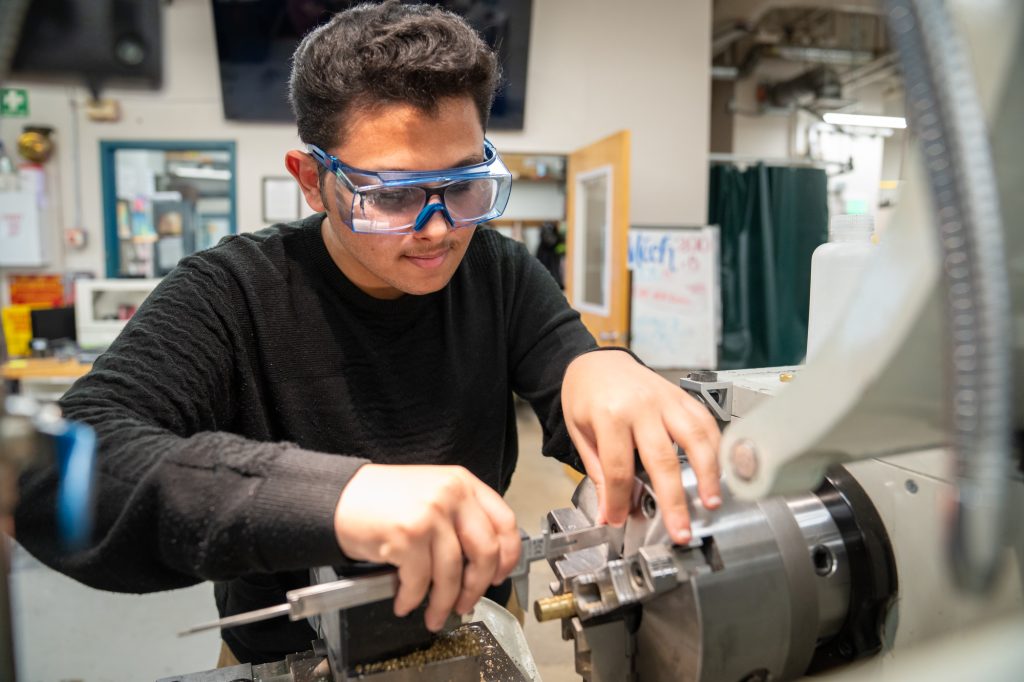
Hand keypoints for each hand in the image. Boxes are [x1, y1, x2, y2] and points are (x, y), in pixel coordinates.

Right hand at [333, 464, 520, 630]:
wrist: (339, 497)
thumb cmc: (382, 499)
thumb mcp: (432, 493)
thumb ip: (460, 517)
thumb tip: (481, 562)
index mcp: (463, 483)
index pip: (504, 522)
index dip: (508, 556)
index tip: (499, 574)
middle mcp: (451, 495)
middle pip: (485, 552)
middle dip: (477, 587)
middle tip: (467, 603)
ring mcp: (430, 514)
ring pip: (452, 573)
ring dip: (443, 603)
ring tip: (433, 614)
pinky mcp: (407, 536)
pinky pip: (420, 581)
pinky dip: (413, 599)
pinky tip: (405, 602)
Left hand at [561, 350, 721, 543]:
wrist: (596, 362)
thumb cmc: (586, 396)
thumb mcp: (580, 433)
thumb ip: (599, 472)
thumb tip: (608, 512)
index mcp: (610, 415)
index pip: (618, 468)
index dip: (619, 500)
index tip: (619, 520)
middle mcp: (642, 406)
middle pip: (662, 460)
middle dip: (673, 501)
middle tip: (681, 531)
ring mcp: (665, 399)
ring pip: (694, 438)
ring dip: (707, 474)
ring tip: (711, 503)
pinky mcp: (681, 395)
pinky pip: (705, 421)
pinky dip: (716, 446)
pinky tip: (719, 470)